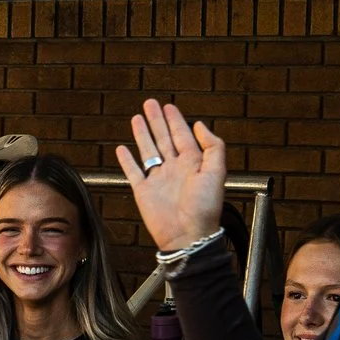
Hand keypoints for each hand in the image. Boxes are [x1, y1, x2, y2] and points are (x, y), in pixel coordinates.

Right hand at [115, 99, 227, 252]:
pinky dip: (127, 160)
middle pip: (164, 138)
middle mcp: (175, 169)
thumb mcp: (217, 173)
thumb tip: (200, 126)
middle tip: (150, 104)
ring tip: (137, 118)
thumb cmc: (205, 209)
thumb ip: (213, 147)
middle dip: (157, 120)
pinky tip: (122, 149)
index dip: (175, 120)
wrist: (188, 235)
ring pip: (148, 150)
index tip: (169, 106)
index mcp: (193, 164)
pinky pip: (133, 172)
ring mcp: (158, 179)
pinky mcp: (144, 191)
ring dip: (142, 134)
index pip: (182, 135)